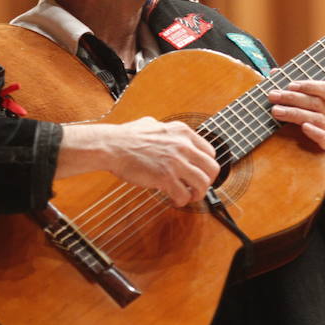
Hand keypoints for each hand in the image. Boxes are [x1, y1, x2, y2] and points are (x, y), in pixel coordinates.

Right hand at [57, 117, 219, 206]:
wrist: (112, 146)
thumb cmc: (126, 136)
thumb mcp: (151, 123)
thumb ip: (164, 127)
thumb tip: (162, 128)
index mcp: (183, 132)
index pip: (210, 151)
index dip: (206, 165)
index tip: (200, 172)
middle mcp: (184, 146)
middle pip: (212, 169)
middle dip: (208, 181)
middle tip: (199, 187)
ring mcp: (176, 162)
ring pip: (203, 184)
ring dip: (198, 194)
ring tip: (189, 196)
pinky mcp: (165, 177)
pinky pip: (184, 195)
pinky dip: (182, 201)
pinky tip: (175, 200)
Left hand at [268, 80, 324, 183]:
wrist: (317, 160)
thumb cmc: (308, 128)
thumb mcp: (302, 108)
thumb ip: (291, 91)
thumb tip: (274, 73)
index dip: (309, 85)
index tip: (289, 85)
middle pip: (317, 103)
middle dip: (292, 98)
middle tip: (273, 96)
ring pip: (317, 118)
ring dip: (295, 113)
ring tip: (276, 111)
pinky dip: (316, 132)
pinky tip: (304, 127)